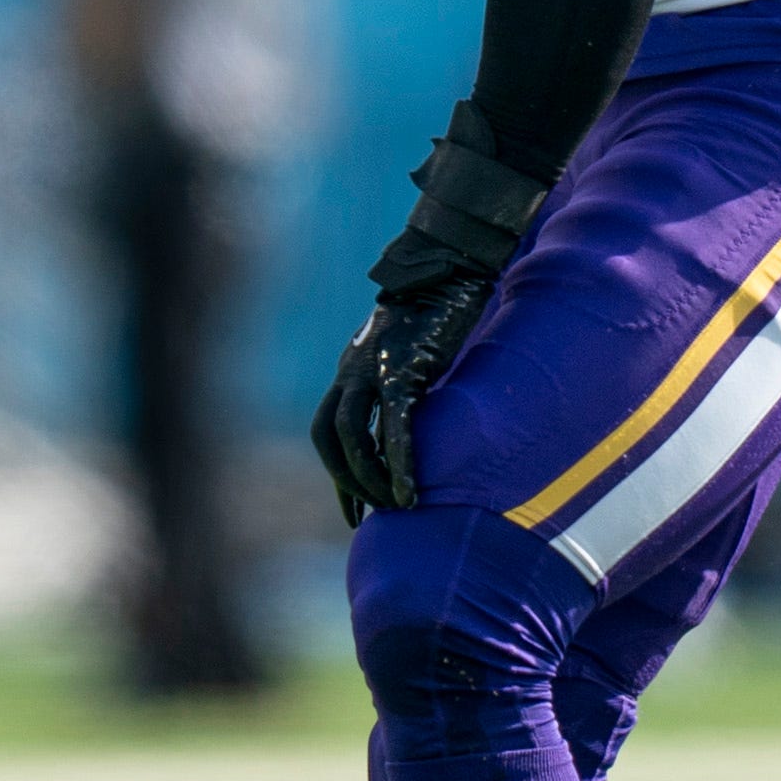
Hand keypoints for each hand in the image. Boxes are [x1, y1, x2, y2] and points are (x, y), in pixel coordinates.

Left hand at [312, 242, 500, 524]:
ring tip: (396, 508)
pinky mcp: (402, 367)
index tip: (353, 510)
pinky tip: (410, 490)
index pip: (327, 430)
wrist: (453, 263)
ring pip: (353, 436)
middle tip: (371, 517)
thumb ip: (408, 381)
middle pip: (329, 437)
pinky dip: (399, 461)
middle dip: (347, 481)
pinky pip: (394, 426)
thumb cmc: (444, 306)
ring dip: (369, 478)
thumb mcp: (415, 351)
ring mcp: (372, 367)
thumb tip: (423, 419)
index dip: (338, 472)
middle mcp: (352, 369)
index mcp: (352, 367)